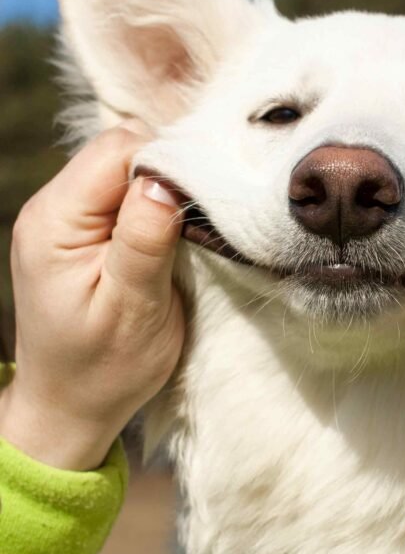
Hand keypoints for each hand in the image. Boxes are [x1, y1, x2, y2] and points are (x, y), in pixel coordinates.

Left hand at [0, 123, 183, 470]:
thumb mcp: (133, 309)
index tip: (204, 201)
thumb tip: (166, 180)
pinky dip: (156, 200)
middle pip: (121, 149)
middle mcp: (53, 208)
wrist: (72, 405)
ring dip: (165, 186)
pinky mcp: (84, 226)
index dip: (167, 164)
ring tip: (188, 225)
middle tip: (201, 216)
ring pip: (127, 164)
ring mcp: (66, 215)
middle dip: (168, 171)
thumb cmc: (104, 368)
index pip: (116, 151)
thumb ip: (144, 240)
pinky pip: (125, 188)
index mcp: (55, 222)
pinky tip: (172, 228)